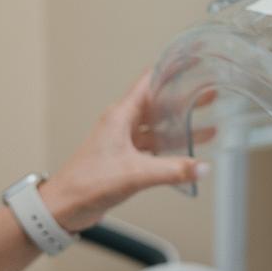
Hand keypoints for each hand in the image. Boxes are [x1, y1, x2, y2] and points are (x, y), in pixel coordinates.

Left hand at [40, 70, 206, 231]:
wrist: (64, 207)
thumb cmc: (85, 183)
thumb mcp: (135, 174)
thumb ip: (171, 170)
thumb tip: (200, 167)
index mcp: (120, 116)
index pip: (149, 82)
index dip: (170, 70)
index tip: (190, 63)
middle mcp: (121, 125)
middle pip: (157, 105)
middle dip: (182, 99)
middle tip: (207, 93)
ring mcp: (123, 142)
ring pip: (157, 128)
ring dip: (179, 126)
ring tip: (206, 122)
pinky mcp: (124, 160)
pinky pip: (153, 149)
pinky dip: (170, 149)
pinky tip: (186, 154)